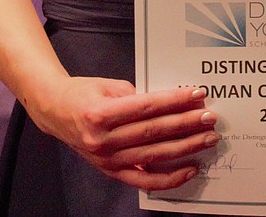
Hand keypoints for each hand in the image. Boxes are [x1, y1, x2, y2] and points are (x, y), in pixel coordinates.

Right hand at [31, 76, 219, 189]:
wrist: (55, 112)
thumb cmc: (83, 93)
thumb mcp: (108, 86)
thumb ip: (137, 95)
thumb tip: (171, 103)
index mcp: (100, 114)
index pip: (147, 108)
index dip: (175, 101)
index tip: (197, 95)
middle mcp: (103, 140)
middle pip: (154, 133)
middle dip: (186, 125)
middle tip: (210, 118)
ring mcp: (107, 160)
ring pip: (154, 156)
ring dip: (185, 148)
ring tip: (207, 139)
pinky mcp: (111, 172)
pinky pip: (144, 180)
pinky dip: (169, 178)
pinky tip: (190, 169)